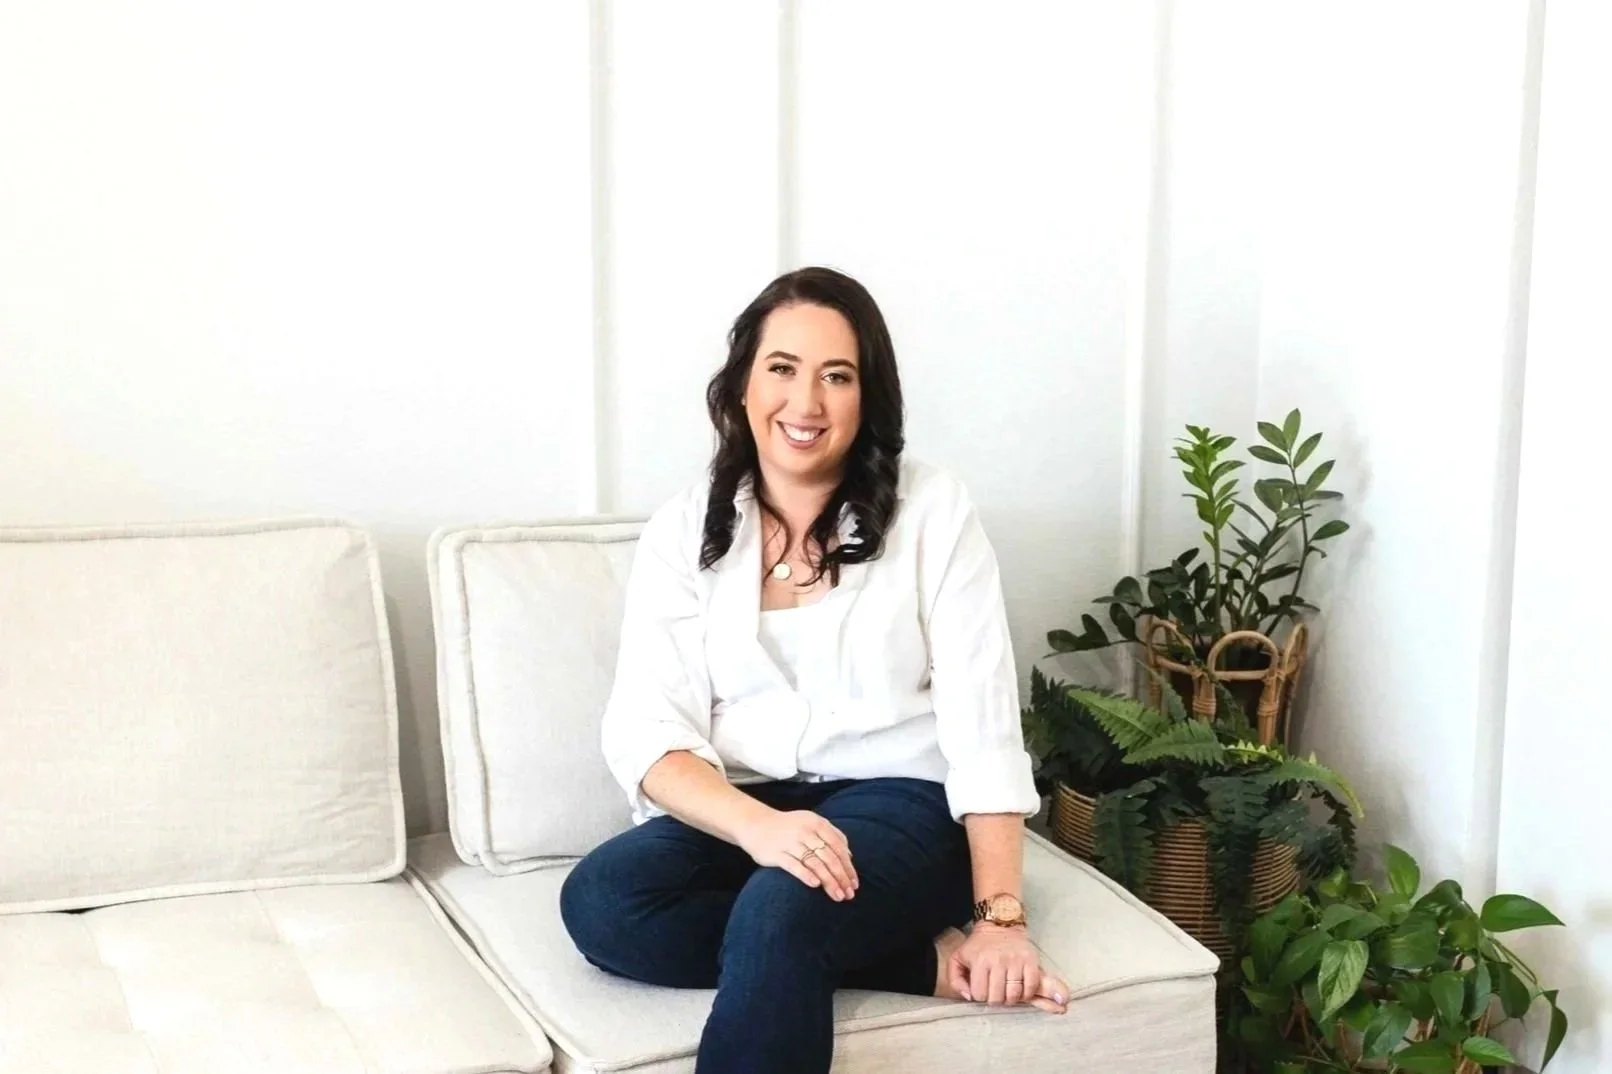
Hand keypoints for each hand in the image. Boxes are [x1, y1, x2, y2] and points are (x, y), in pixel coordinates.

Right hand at [737, 808, 858, 900]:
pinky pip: (793, 865)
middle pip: (829, 857)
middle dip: (841, 877)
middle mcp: (805, 831)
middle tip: (849, 895)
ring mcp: (790, 842)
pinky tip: (815, 885)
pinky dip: (806, 874)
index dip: (848, 866)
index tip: (854, 884)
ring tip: (837, 896)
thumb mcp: (811, 823)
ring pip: (814, 863)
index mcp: (816, 823)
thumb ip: (831, 834)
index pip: (838, 847)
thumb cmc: (788, 827)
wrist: (755, 823)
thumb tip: (849, 856)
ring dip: (828, 881)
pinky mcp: (776, 853)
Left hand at [947, 925, 1067, 1013]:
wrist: (1000, 925)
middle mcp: (999, 961)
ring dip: (1010, 999)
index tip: (981, 990)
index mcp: (980, 961)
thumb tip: (969, 997)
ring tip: (1006, 993)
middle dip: (994, 1000)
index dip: (979, 996)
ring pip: (1014, 995)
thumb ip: (955, 980)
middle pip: (997, 998)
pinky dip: (1026, 994)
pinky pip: (1031, 986)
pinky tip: (1020, 990)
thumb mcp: (958, 959)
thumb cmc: (978, 946)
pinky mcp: (1030, 960)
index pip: (980, 994)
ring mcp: (1016, 961)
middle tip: (994, 993)